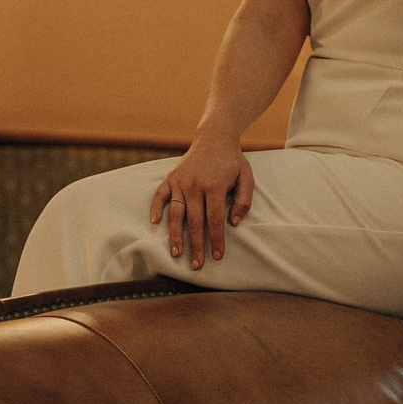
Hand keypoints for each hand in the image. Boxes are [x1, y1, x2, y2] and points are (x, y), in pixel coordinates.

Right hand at [148, 131, 252, 270]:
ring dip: (175, 235)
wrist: (214, 138)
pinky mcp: (170, 178)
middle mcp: (195, 184)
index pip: (215, 219)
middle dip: (196, 246)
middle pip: (194, 221)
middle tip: (196, 265)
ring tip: (176, 253)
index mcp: (215, 186)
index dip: (216, 239)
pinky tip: (156, 224)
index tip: (217, 256)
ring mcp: (180, 181)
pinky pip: (160, 195)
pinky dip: (157, 209)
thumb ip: (243, 201)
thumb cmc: (232, 162)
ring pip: (176, 213)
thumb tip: (234, 223)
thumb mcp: (246, 178)